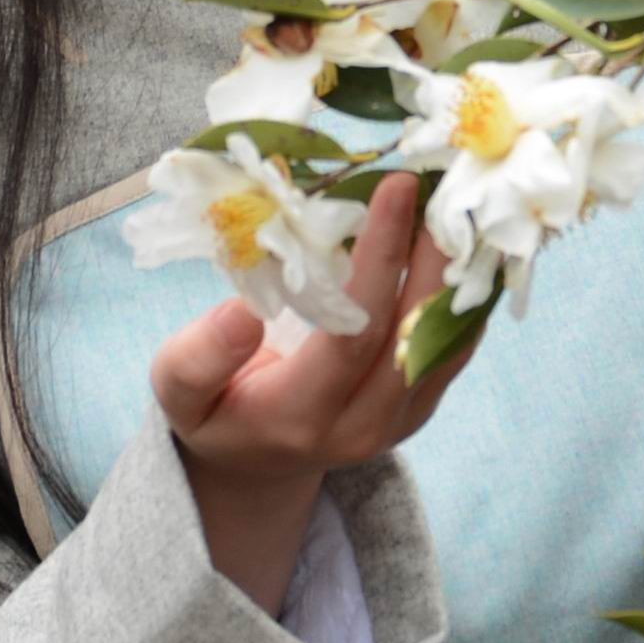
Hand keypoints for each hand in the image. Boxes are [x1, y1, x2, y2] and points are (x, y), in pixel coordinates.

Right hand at [151, 176, 468, 613]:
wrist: (256, 461)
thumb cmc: (215, 410)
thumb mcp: (178, 391)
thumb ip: (201, 358)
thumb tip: (242, 314)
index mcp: (300, 418)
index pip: (353, 335)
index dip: (380, 260)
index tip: (393, 189)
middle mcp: (362, 426)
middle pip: (414, 335)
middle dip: (433, 253)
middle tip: (439, 181)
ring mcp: (400, 420)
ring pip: (448, 339)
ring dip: (459, 268)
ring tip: (458, 199)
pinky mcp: (422, 405)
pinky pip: (456, 345)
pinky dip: (465, 291)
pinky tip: (465, 239)